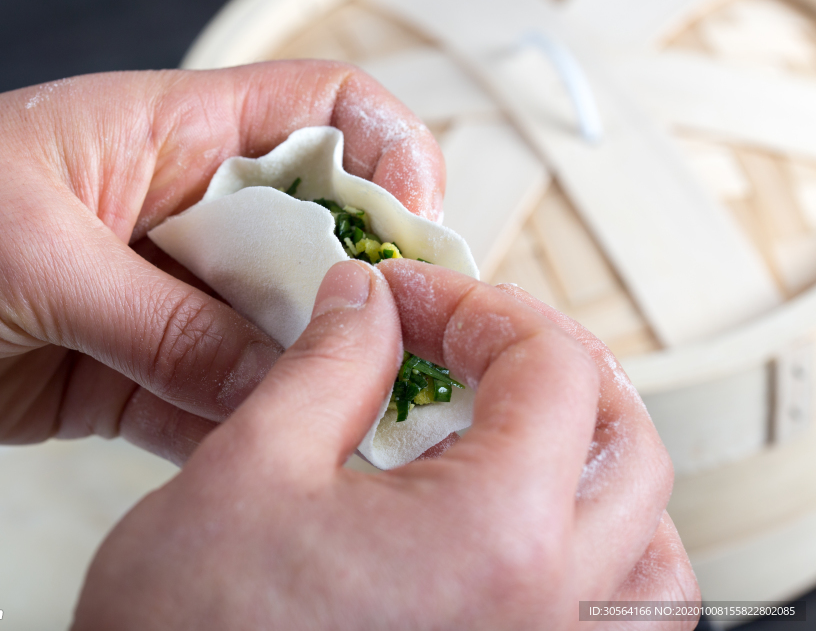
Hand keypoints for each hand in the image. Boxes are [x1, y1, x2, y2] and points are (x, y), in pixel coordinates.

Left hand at [0, 62, 444, 457]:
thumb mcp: (39, 258)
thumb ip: (165, 325)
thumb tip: (275, 378)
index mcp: (174, 135)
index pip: (325, 114)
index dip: (389, 158)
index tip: (414, 232)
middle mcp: (184, 212)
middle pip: (318, 241)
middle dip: (362, 299)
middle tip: (393, 363)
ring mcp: (163, 295)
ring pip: (271, 333)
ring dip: (307, 379)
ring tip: (345, 431)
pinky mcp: (130, 367)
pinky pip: (210, 401)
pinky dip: (241, 432)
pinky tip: (265, 464)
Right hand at [73, 260, 698, 629]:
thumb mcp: (251, 467)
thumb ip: (331, 365)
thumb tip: (366, 304)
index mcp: (496, 537)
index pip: (554, 371)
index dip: (476, 308)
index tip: (410, 301)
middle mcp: (550, 614)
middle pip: (626, 444)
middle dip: (548, 365)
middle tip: (468, 341)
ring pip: (649, 546)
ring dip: (597, 463)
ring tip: (519, 424)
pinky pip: (613, 621)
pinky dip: (595, 556)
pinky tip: (524, 530)